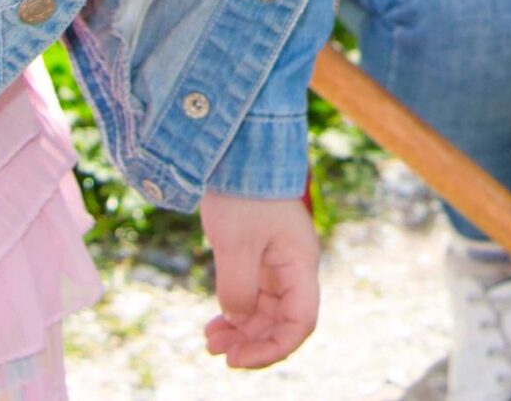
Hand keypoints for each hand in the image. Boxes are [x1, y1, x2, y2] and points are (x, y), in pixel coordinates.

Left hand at [200, 191, 319, 368]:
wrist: (239, 151)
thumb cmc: (243, 192)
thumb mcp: (235, 242)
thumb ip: (238, 287)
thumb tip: (237, 317)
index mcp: (300, 265)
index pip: (300, 322)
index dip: (272, 348)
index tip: (238, 358)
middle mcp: (294, 269)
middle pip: (282, 322)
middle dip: (251, 342)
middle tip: (216, 350)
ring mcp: (277, 264)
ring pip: (266, 313)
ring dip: (241, 331)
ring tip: (210, 340)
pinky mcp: (258, 257)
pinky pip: (252, 297)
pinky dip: (235, 313)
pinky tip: (215, 323)